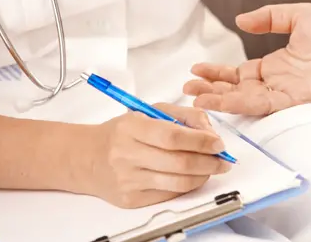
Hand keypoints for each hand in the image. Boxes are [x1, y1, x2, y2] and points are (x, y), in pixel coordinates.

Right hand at [85, 104, 231, 207]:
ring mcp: (128, 180)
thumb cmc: (122, 133)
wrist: (87, 158)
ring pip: (177, 182)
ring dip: (203, 176)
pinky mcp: (131, 199)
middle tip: (223, 159)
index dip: (201, 141)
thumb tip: (210, 132)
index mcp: (131, 128)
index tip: (218, 143)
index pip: (173, 137)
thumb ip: (183, 116)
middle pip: (179, 162)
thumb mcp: (149, 112)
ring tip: (213, 168)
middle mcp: (127, 155)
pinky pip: (169, 195)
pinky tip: (194, 177)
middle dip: (209, 161)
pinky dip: (188, 186)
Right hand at [183, 3, 310, 115]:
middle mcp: (279, 82)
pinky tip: (218, 102)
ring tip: (194, 99)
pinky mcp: (295, 99)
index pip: (240, 75)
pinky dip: (238, 104)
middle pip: (237, 91)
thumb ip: (267, 18)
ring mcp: (286, 92)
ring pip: (245, 101)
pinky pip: (261, 104)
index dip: (217, 74)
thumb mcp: (295, 16)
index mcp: (277, 65)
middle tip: (187, 89)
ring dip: (219, 101)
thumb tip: (240, 20)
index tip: (196, 70)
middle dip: (211, 91)